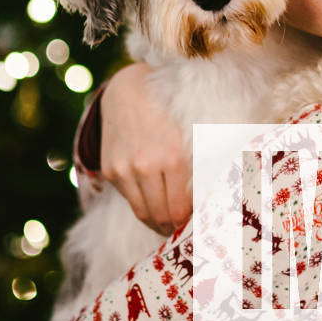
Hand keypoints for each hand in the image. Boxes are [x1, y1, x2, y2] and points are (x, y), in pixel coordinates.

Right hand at [99, 63, 191, 233]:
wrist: (128, 90)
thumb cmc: (169, 111)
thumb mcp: (192, 133)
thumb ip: (202, 166)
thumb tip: (211, 199)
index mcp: (173, 157)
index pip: (182, 209)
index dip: (190, 222)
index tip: (198, 225)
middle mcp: (145, 166)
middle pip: (162, 216)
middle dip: (174, 227)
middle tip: (184, 231)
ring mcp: (124, 170)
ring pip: (143, 213)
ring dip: (157, 223)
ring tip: (169, 224)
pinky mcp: (110, 171)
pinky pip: (129, 199)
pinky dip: (142, 205)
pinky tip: (153, 203)